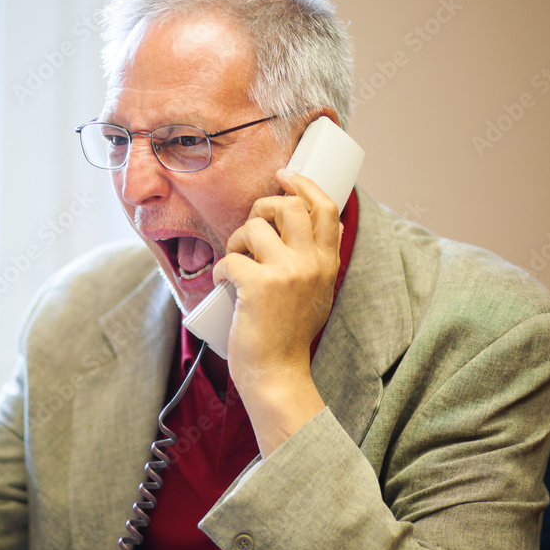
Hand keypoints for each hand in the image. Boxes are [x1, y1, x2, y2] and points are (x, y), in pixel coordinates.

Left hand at [211, 170, 340, 454]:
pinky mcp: (259, 285)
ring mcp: (288, 273)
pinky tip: (226, 286)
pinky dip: (221, 269)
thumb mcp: (316, 291)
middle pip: (288, 205)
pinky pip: (230, 258)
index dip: (304, 184)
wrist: (278, 374)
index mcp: (328, 263)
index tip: (284, 175)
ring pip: (254, 227)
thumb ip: (313, 259)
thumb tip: (301, 220)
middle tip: (250, 226)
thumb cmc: (288, 333)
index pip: (326, 207)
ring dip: (236, 241)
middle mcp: (312, 263)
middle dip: (261, 208)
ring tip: (237, 263)